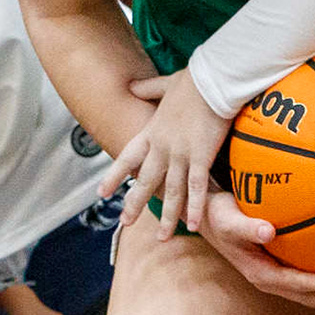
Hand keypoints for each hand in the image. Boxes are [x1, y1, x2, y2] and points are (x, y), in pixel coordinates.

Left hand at [102, 69, 231, 237]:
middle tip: (125, 223)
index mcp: (152, 130)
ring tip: (162, 237)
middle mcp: (161, 146)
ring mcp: (180, 153)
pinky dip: (195, 208)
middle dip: (134, 204)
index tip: (102, 193)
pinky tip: (194, 225)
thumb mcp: (166, 84)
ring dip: (167, 216)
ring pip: (170, 191)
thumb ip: (147, 89)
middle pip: (145, 181)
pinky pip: (196, 188)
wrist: (213, 78)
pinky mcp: (201, 156)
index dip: (114, 176)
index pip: (127, 157)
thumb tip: (131, 86)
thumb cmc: (194, 79)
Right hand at [202, 191, 314, 309]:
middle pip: (310, 298)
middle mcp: (271, 281)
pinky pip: (311, 283)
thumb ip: (247, 227)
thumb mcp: (228, 219)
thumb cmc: (220, 215)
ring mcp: (277, 279)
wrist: (210, 219)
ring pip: (314, 296)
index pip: (296, 284)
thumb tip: (268, 231)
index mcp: (260, 274)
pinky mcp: (282, 271)